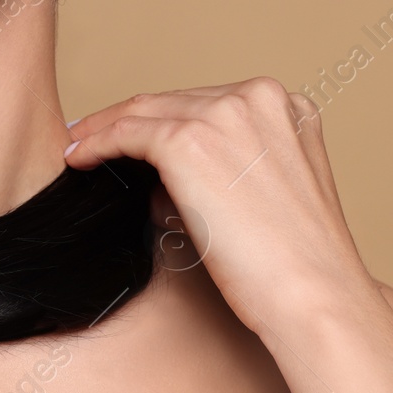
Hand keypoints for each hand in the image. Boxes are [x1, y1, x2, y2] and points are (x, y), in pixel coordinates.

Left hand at [64, 77, 377, 332]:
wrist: (314, 294)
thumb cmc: (296, 265)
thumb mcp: (270, 194)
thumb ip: (226, 168)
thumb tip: (157, 175)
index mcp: (288, 108)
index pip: (208, 103)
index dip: (164, 116)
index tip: (135, 129)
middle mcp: (259, 98)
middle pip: (175, 100)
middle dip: (131, 116)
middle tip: (92, 133)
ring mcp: (224, 114)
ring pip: (146, 110)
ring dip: (106, 126)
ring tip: (80, 144)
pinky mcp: (188, 141)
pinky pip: (127, 133)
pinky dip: (97, 143)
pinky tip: (79, 157)